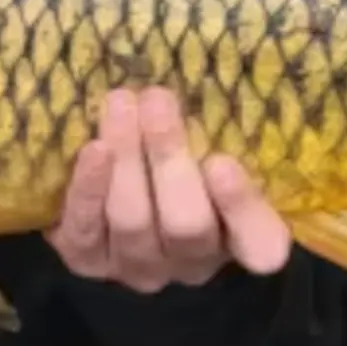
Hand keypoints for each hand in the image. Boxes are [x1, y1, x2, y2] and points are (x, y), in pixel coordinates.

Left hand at [49, 87, 292, 291]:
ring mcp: (137, 267)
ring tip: (120, 105)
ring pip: (134, 221)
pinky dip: (90, 188)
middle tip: (157, 100)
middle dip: (169, 158)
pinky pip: (86, 230)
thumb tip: (211, 78)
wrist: (110, 189)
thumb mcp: (210, 146)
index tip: (223, 163)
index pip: (260, 243)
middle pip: (187, 224)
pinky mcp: (88, 261)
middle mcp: (191, 262)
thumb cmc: (175, 158)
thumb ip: (219, 132)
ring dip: (127, 159)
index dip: (242, 210)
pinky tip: (94, 148)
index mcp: (236, 238)